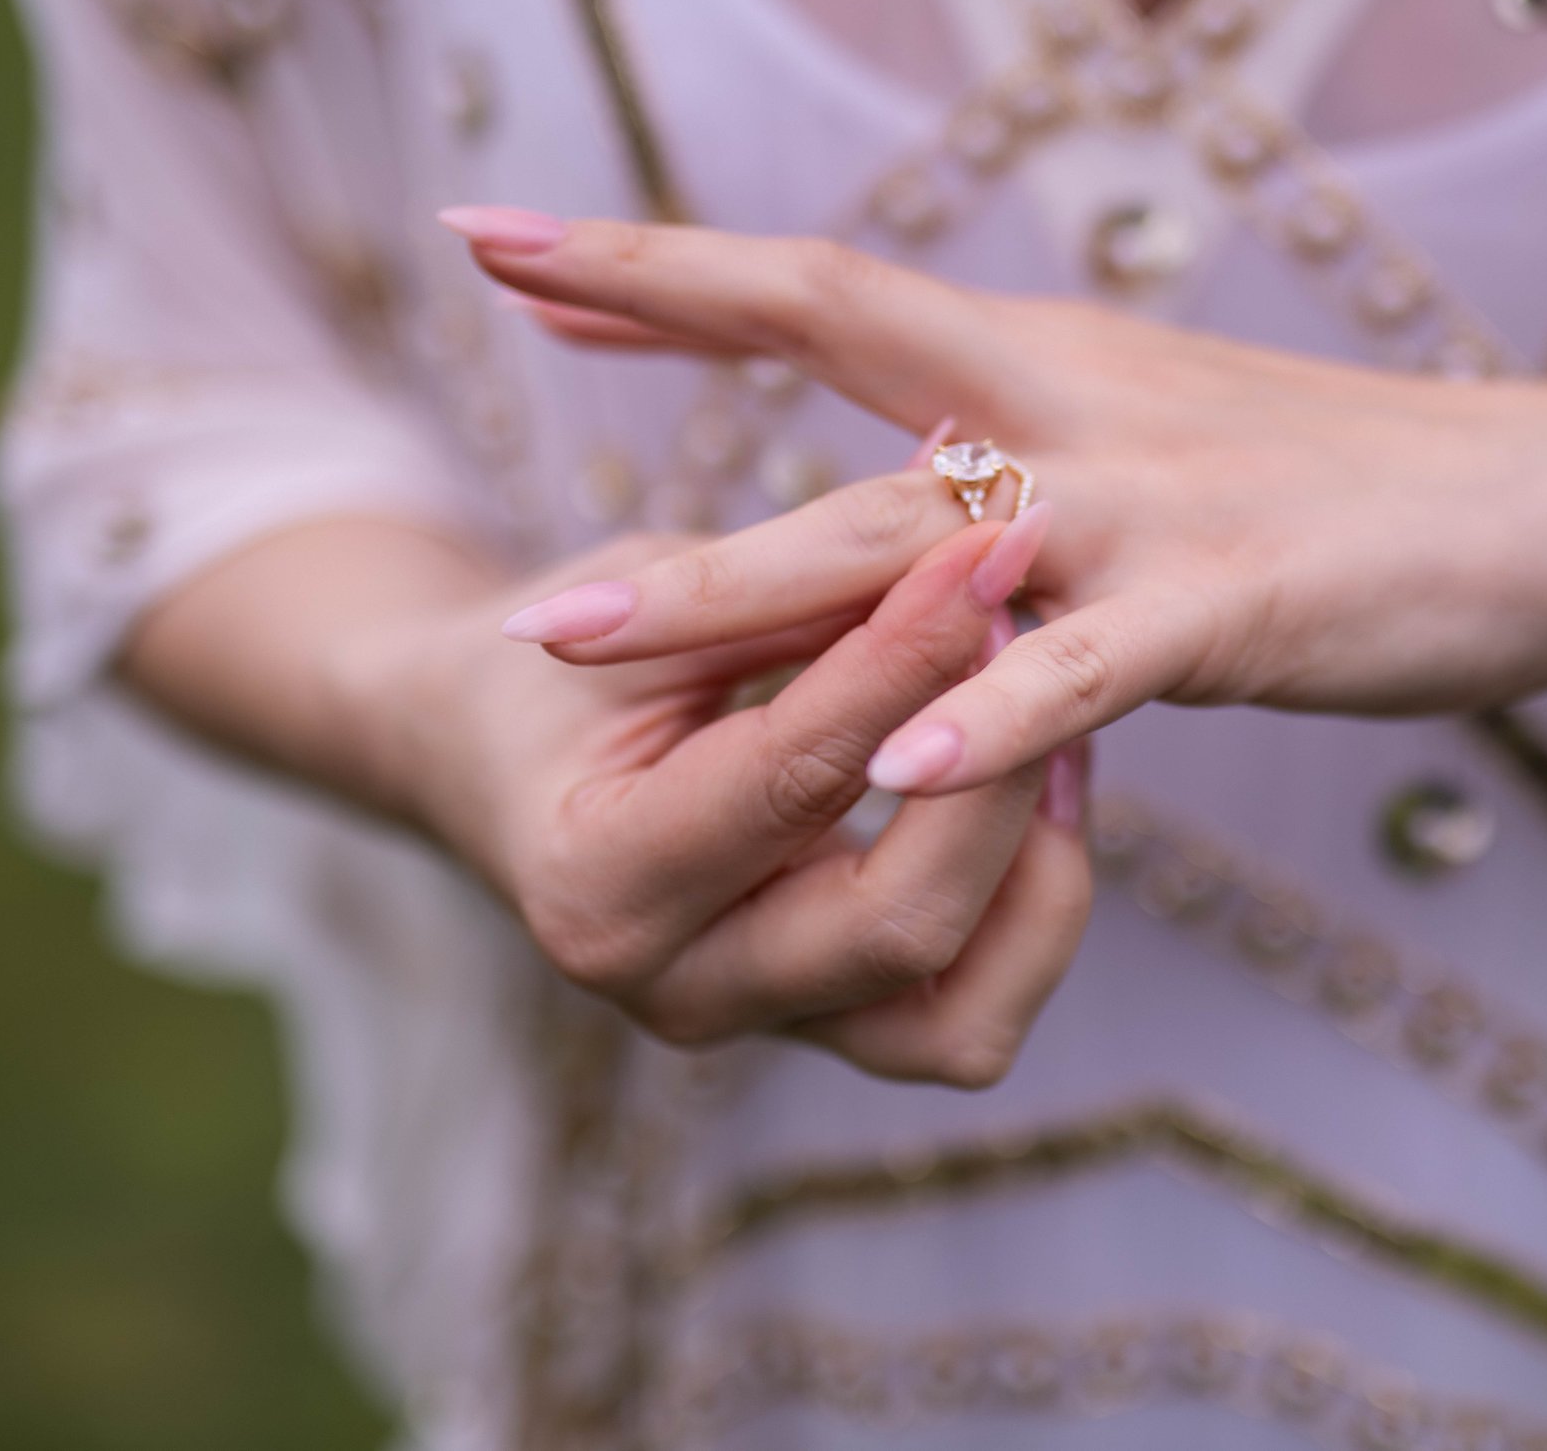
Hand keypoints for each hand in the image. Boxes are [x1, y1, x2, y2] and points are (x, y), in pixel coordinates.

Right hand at [345, 510, 1091, 1087]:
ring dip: (1035, 863)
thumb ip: (799, 581)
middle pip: (898, 922)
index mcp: (596, 884)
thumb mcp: (650, 593)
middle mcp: (677, 991)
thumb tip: (970, 516)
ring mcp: (763, 1030)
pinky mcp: (831, 1032)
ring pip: (963, 1016)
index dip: (906, 659)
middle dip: (994, 773)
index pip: (792, 778)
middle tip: (1029, 632)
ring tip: (1051, 719)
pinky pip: (973, 1018)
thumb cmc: (568, 662)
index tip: (983, 549)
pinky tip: (1036, 784)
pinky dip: (1028, 913)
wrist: (495, 760)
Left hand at [443, 210, 1546, 794]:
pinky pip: (1087, 666)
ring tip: (579, 633)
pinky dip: (991, 713)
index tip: (507, 250)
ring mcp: (1146, 505)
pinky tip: (901, 764)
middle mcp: (1069, 410)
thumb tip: (933, 516)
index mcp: (1046, 368)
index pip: (821, 288)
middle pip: (822, 383)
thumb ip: (1031, 475)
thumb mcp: (1166, 451)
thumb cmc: (1355, 489)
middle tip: (465, 389)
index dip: (660, 269)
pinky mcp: (1234, 601)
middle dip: (628, 408)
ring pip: (907, 543)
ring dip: (736, 588)